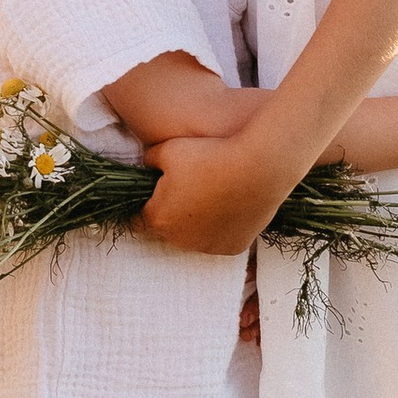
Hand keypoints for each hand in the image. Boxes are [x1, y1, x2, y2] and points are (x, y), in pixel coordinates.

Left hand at [138, 122, 287, 261]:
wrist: (258, 167)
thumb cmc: (210, 156)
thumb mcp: (169, 149)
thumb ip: (149, 160)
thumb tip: (146, 165)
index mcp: (159, 218)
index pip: (139, 218)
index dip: (148, 202)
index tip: (159, 190)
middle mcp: (179, 240)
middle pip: (169, 227)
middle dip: (175, 210)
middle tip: (191, 186)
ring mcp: (207, 247)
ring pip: (195, 235)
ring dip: (198, 221)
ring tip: (214, 193)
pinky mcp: (232, 248)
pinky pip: (221, 238)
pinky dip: (223, 226)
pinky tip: (231, 204)